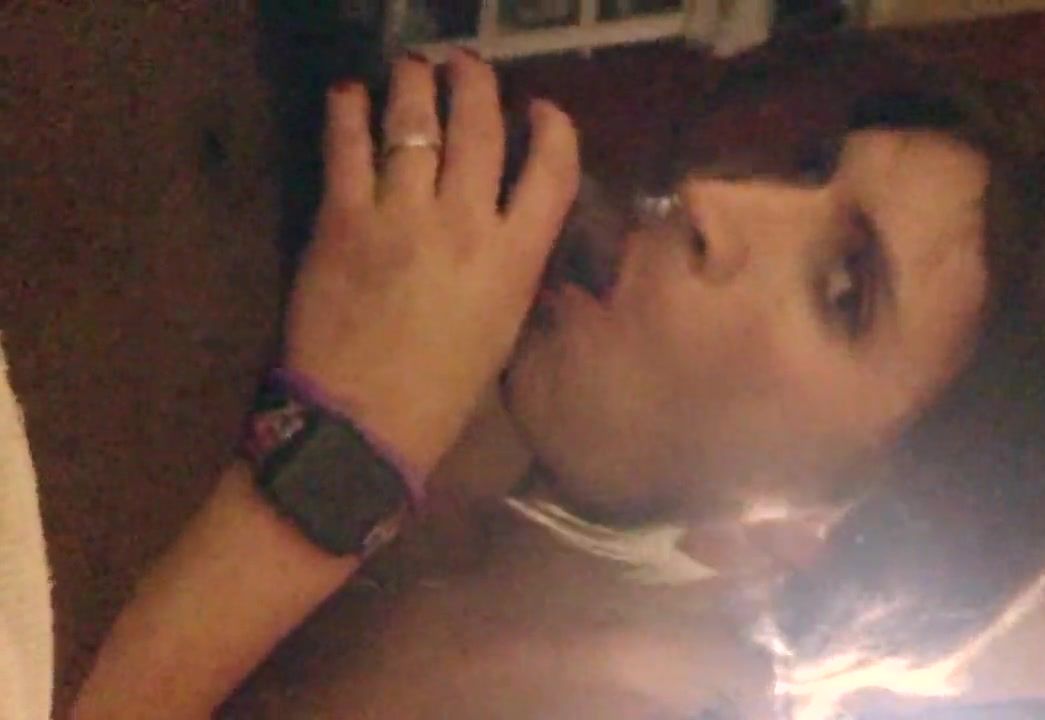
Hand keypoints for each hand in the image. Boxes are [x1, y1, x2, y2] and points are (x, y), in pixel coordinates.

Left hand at [284, 51, 578, 481]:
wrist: (363, 425)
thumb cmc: (441, 393)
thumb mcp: (501, 327)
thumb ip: (507, 266)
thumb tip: (500, 223)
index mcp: (515, 260)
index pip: (552, 170)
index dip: (552, 127)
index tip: (541, 109)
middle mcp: (466, 225)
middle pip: (480, 127)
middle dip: (474, 83)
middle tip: (464, 64)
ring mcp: (402, 216)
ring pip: (415, 121)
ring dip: (414, 83)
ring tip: (412, 67)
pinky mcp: (343, 219)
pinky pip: (348, 146)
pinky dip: (349, 111)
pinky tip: (349, 94)